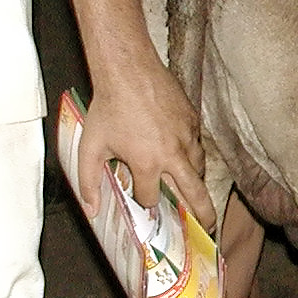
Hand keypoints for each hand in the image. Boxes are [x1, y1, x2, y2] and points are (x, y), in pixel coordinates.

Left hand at [76, 58, 215, 230]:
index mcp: (148, 164)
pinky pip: (198, 146)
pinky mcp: (193, 120)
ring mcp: (187, 136)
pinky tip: (188, 157)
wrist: (130, 71)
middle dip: (203, 213)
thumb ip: (89, 182)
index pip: (151, 197)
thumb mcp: (90, 147)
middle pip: (195, 193)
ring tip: (197, 192)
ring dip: (197, 183)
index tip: (141, 197)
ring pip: (199, 168)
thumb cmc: (109, 108)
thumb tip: (92, 210)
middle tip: (208, 226)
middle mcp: (172, 154)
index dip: (144, 200)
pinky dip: (194, 156)